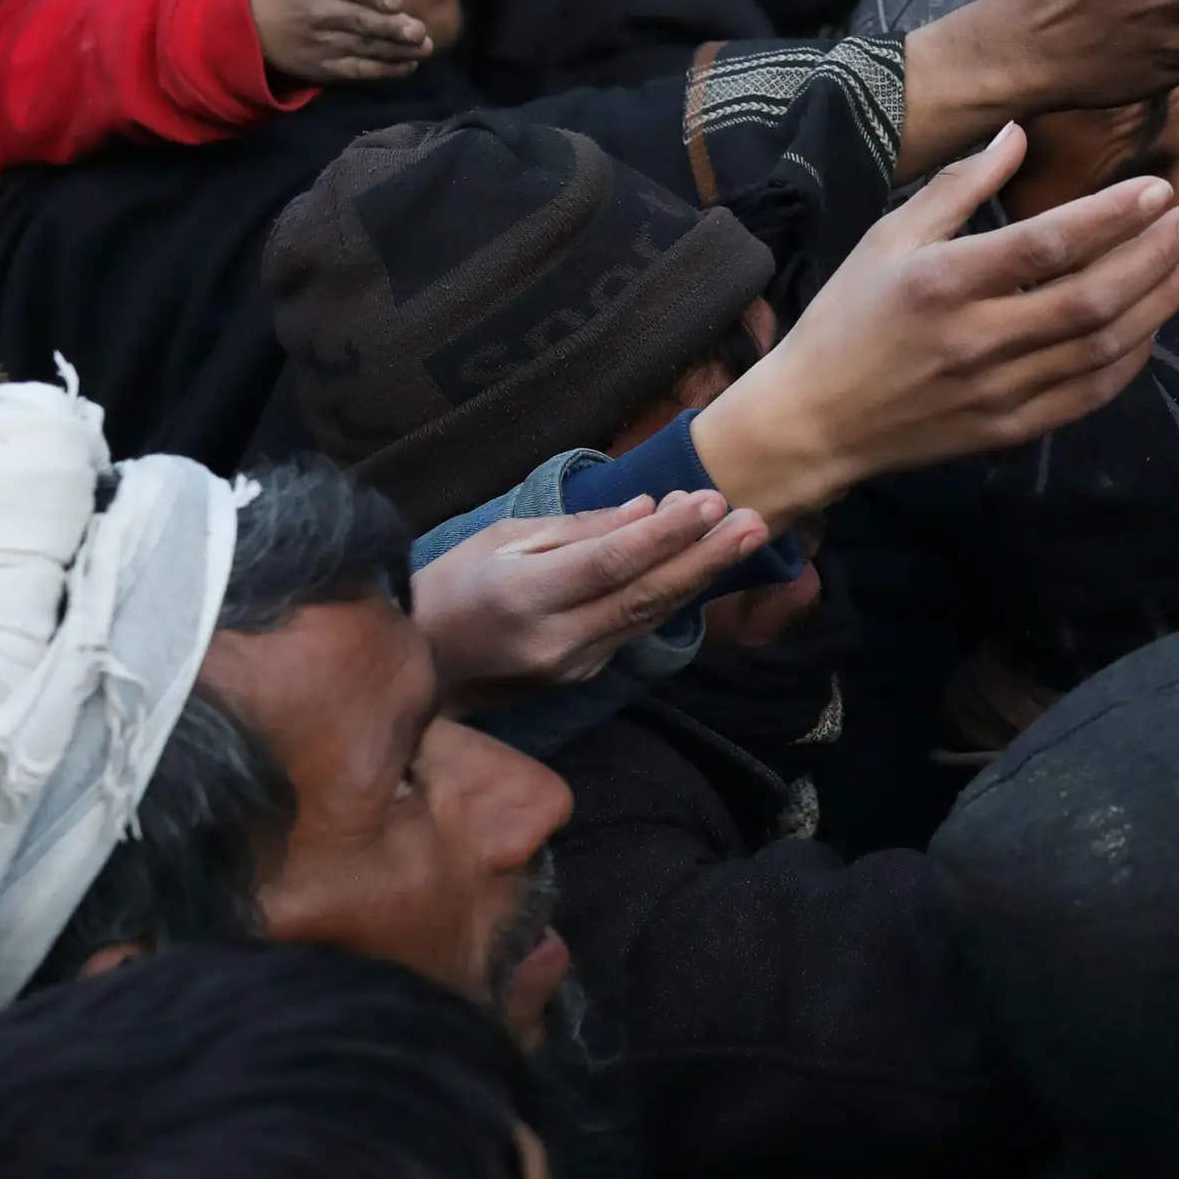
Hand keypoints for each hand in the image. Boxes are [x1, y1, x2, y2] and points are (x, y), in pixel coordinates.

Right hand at [412, 494, 772, 706]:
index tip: (710, 501)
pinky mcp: (584, 677)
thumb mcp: (502, 539)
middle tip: (755, 522)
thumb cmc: (453, 586)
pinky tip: (701, 564)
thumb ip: (579, 530)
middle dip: (705, 558)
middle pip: (645, 596)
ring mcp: (573, 666)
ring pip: (649, 617)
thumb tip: (647, 510)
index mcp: (525, 597)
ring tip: (746, 537)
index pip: (610, 563)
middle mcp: (556, 639)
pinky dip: (670, 595)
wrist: (423, 664)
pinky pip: (635, 629)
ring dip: (700, 575)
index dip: (665, 535)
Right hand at [688, 123, 1178, 521]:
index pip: (1047, 246)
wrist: (815, 422)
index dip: (1112, 216)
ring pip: (1103, 349)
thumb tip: (1018, 133)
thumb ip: (959, 186)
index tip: (1158, 188)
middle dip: (1153, 257)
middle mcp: (976, 340)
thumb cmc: (848, 317)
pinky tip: (1155, 319)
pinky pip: (1091, 394)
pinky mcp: (1011, 429)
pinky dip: (1133, 356)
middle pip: (1090, 299)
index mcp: (942, 283)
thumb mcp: (890, 237)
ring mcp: (998, 392)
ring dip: (1160, 303)